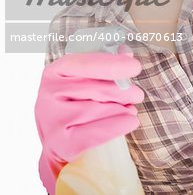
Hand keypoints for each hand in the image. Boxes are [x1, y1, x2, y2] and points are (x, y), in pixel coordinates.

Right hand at [35, 48, 143, 194]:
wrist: (55, 142)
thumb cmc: (74, 103)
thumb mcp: (81, 80)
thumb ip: (103, 64)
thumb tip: (127, 54)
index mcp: (54, 72)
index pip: (82, 64)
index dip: (110, 64)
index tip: (134, 66)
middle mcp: (49, 94)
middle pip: (94, 88)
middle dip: (122, 91)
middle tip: (137, 94)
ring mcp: (53, 119)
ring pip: (97, 110)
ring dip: (121, 108)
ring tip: (132, 109)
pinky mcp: (60, 143)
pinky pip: (94, 133)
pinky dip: (117, 126)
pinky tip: (131, 121)